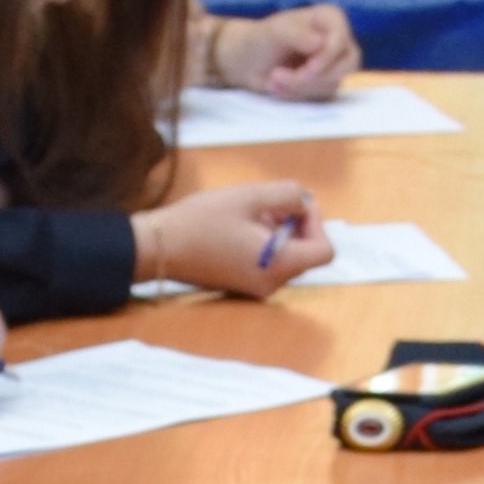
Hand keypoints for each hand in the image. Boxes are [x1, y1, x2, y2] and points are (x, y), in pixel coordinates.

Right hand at [130, 182, 327, 298]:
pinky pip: (267, 263)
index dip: (316, 223)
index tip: (292, 206)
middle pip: (306, 253)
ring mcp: (256, 288)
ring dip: (277, 231)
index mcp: (278, 266)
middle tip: (268, 203)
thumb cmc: (201, 221)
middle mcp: (272, 284)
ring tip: (250, 212)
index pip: (324, 251)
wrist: (158, 248)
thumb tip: (305, 201)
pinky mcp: (241, 285)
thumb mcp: (250, 196)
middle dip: (295, 224)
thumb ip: (288, 194)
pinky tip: (239, 226)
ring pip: (286, 256)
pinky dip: (263, 243)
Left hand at [210, 3, 360, 99]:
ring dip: (301, 87)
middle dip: (311, 77)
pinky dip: (299, 95)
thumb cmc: (261, 39)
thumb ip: (297, 35)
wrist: (247, 62)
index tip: (307, 68)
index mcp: (330, 18)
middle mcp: (338, 40)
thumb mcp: (275, 31)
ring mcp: (335, 63)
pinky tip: (280, 87)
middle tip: (278, 77)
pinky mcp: (327, 83)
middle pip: (345, 65)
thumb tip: (320, 43)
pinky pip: (324, 96)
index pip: (342, 40)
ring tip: (274, 80)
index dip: (327, 58)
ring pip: (334, 83)